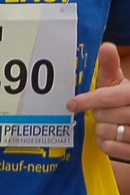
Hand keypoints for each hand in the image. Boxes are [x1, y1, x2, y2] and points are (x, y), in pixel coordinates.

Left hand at [69, 44, 129, 160]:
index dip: (88, 100)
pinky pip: (110, 148)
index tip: (71, 104)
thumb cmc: (124, 100)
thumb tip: (105, 47)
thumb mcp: (120, 83)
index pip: (109, 97)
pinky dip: (104, 143)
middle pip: (104, 115)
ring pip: (107, 132)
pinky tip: (109, 137)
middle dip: (96, 114)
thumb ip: (110, 66)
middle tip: (100, 112)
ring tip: (106, 123)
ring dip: (100, 128)